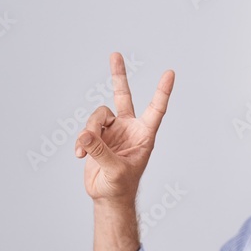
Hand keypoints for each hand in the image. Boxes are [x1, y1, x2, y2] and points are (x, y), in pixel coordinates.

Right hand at [75, 51, 174, 202]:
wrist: (107, 196)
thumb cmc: (120, 186)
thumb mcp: (115, 170)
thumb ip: (101, 151)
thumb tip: (86, 134)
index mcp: (144, 135)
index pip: (155, 109)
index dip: (162, 91)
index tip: (170, 73)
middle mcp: (129, 128)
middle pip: (123, 96)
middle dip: (118, 75)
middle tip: (115, 54)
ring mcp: (112, 130)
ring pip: (97, 115)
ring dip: (89, 131)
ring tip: (84, 150)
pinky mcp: (97, 136)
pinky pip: (86, 127)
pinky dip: (81, 140)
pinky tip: (80, 154)